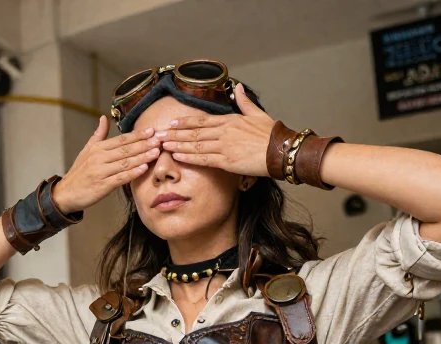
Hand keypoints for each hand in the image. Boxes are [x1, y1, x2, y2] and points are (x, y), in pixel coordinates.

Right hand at [52, 117, 160, 211]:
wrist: (66, 193)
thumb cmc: (79, 172)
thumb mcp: (86, 151)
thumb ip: (98, 135)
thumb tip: (104, 118)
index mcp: (97, 148)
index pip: (121, 139)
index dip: (137, 135)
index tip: (151, 131)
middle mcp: (99, 158)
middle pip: (125, 149)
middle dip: (143, 144)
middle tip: (159, 140)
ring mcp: (100, 172)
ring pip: (125, 163)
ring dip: (142, 157)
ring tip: (156, 153)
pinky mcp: (102, 186)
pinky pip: (120, 178)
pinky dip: (132, 173)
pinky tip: (144, 169)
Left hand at [157, 83, 273, 176]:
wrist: (282, 151)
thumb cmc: (272, 135)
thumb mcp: (258, 114)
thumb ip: (244, 101)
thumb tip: (237, 87)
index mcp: (230, 120)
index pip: (201, 120)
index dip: (184, 121)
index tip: (171, 122)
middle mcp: (224, 132)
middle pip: (194, 132)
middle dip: (174, 133)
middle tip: (158, 134)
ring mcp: (224, 146)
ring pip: (195, 144)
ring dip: (177, 144)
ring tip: (163, 145)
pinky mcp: (227, 161)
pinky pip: (204, 159)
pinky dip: (189, 157)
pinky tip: (177, 156)